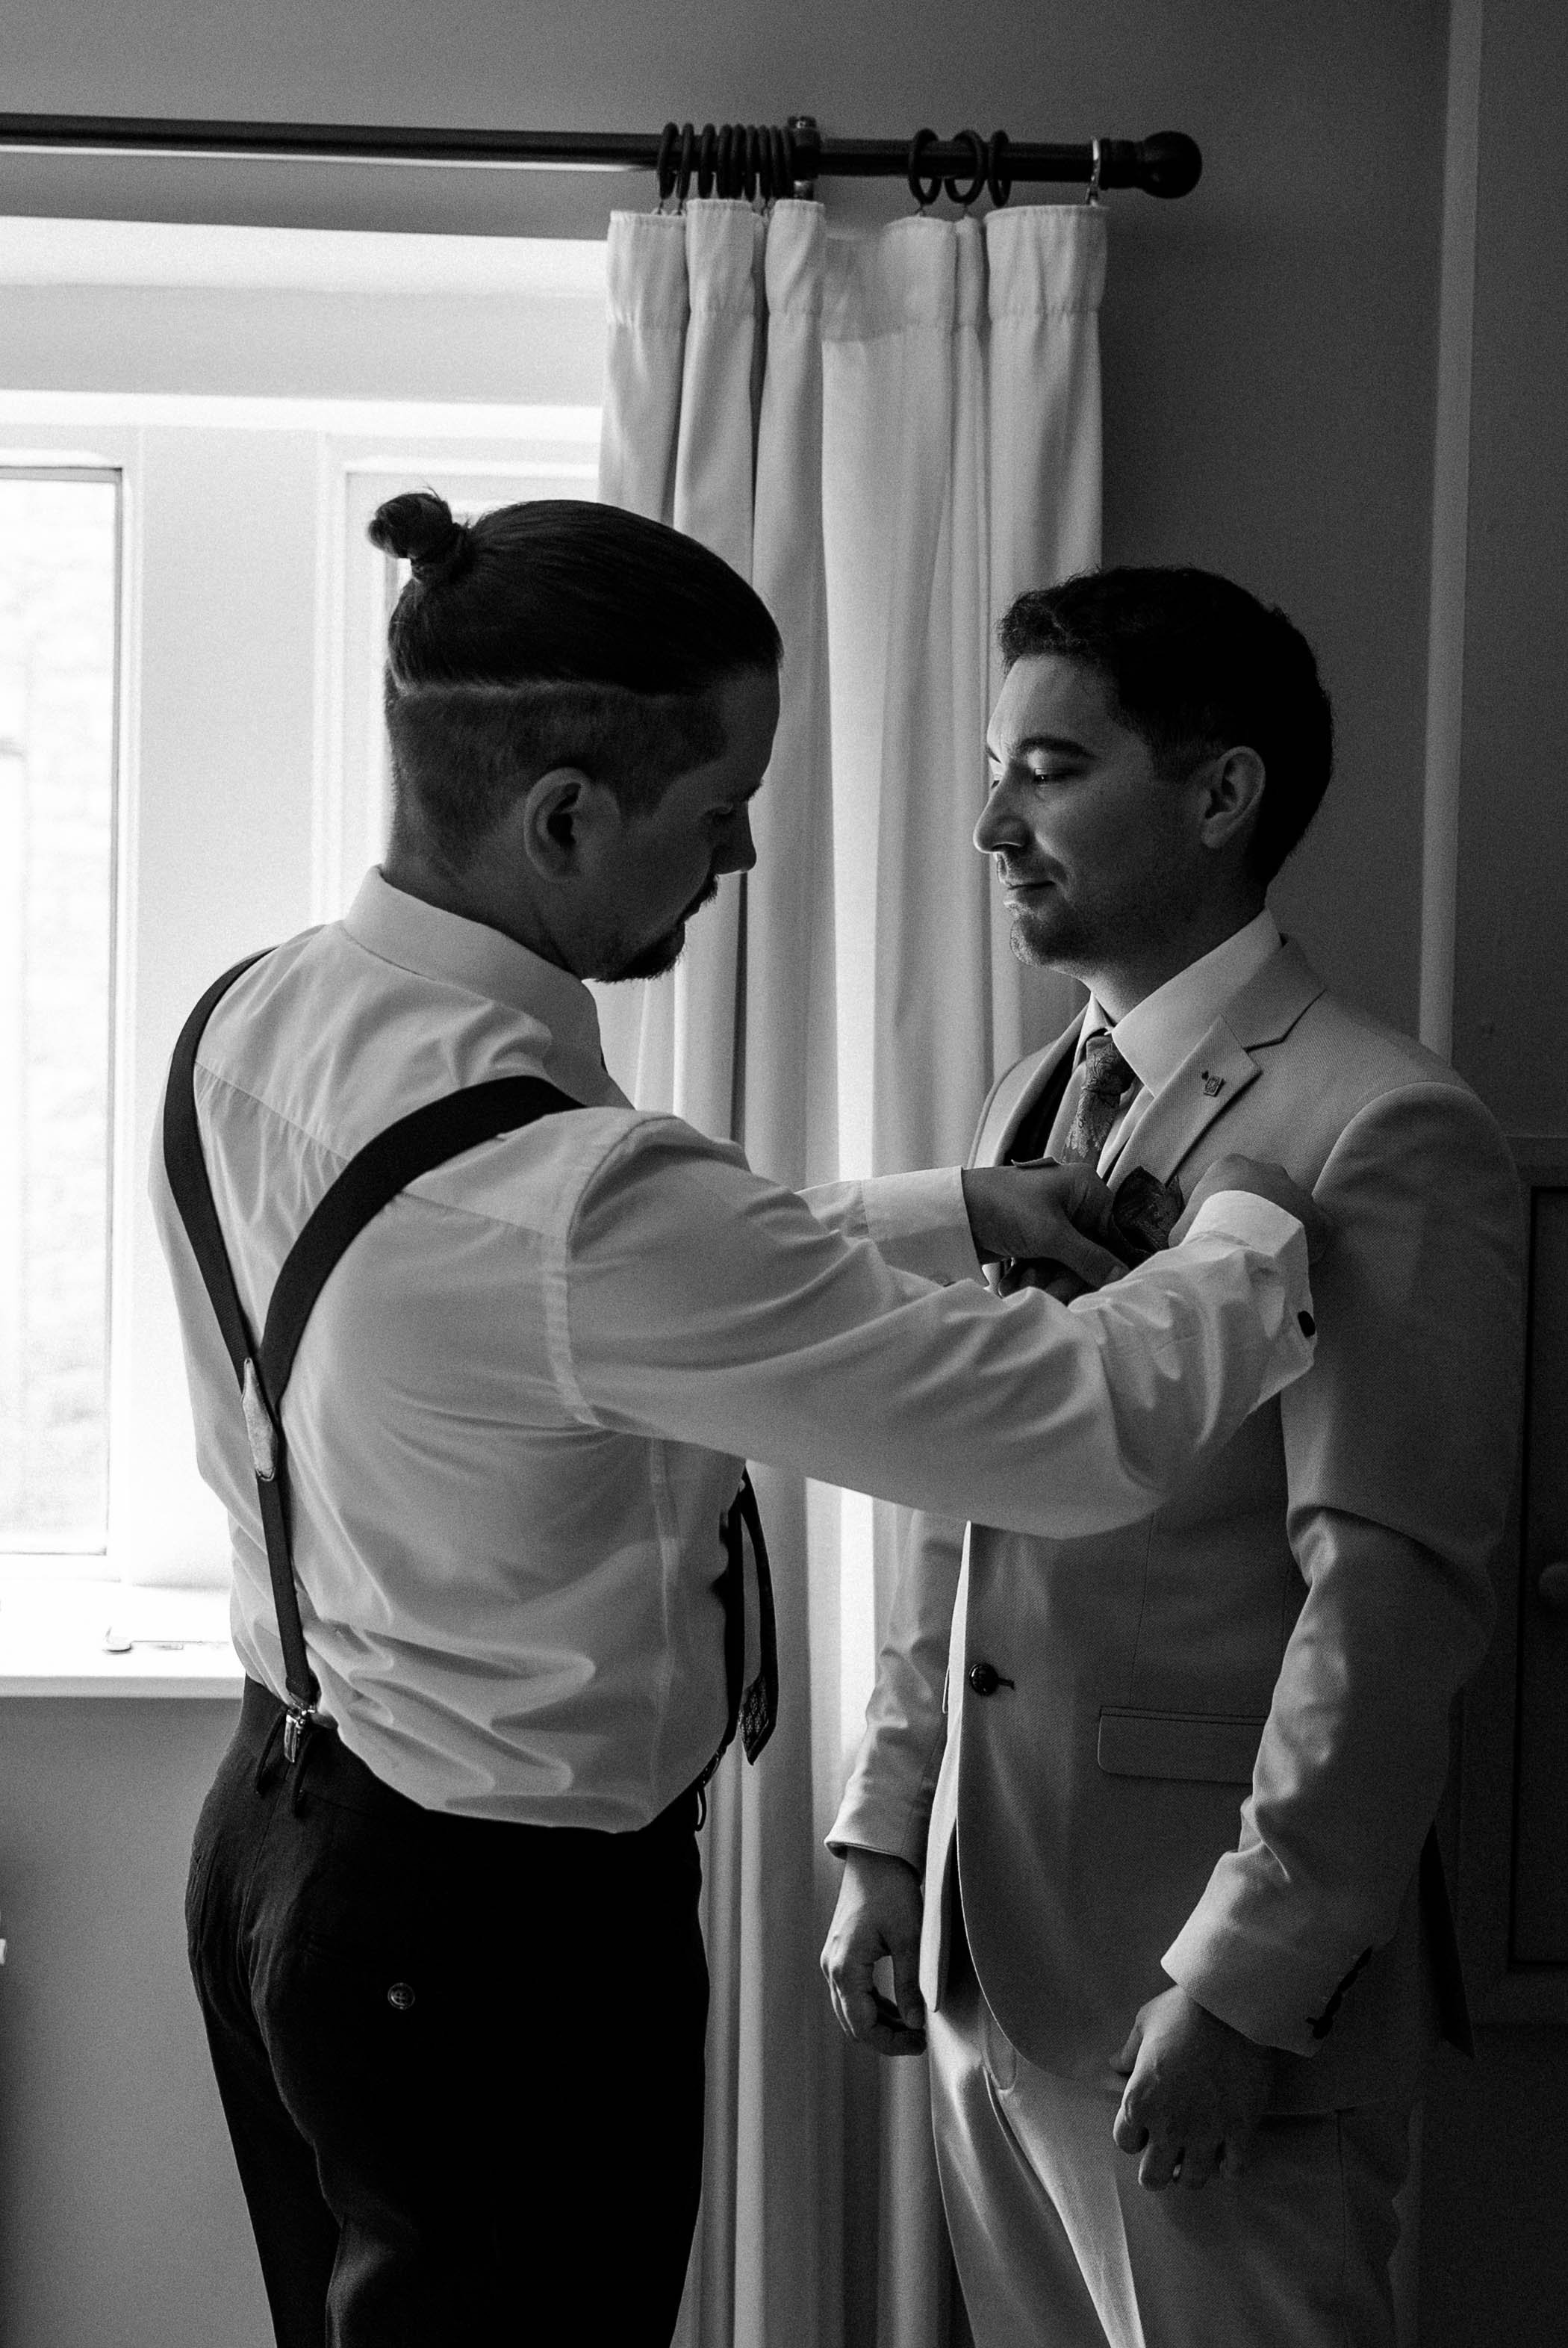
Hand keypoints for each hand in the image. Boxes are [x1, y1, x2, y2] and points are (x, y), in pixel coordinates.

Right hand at [820, 1849, 927, 2055]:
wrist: (875, 1858)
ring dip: (879, 2023)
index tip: (921, 2044)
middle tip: (919, 2040)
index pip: (863, 2026)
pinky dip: (873, 2006)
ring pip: (851, 2011)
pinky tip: (898, 2007)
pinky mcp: (839, 1955)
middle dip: (885, 2037)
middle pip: (853, 2024)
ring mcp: (832, 1962)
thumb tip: (915, 2024)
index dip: (891, 2043)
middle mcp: (832, 1969)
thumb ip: (909, 1984)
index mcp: (845, 1968)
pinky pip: (853, 1994)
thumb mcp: (908, 1938)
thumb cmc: (893, 1892)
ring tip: (913, 2027)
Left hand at [961, 1161, 1129, 1289]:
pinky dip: (1031, 1277)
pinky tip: (1013, 1280)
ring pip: (1067, 1265)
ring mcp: (1053, 1224)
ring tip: (1021, 1281)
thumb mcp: (1050, 1234)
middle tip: (1051, 1293)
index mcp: (1086, 1190)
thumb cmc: (1002, 1206)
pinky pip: (1047, 1267)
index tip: (1100, 1287)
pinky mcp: (1035, 1240)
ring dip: (1045, 1279)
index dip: (1108, 1263)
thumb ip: (1090, 1258)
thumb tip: (1123, 1276)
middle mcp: (1074, 1204)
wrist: (951, 1212)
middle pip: (1091, 1254)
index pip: (1115, 1232)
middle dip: (1066, 1276)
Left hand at [1109, 1984, 1276, 2189]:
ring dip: (1192, 2169)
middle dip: (1157, 2169)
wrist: (1233, 2006)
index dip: (1134, 2135)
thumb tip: (1114, 2064)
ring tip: (1197, 2152)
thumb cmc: (1182, 2010)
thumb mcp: (1145, 2023)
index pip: (1125, 2143)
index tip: (1145, 2126)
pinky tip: (1227, 2149)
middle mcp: (1169, 2126)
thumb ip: (1128, 2052)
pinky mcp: (1240, 2131)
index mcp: (1140, 2101)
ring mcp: (1206, 2132)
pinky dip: (1229, 2165)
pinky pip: (1233, 2169)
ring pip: (1193, 2180)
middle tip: (1168, 2153)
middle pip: (1153, 2177)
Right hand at [1172, 1153, 1331, 1263]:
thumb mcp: (1182, 1229)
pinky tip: (1291, 1262)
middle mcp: (1268, 1171)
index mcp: (1231, 1166)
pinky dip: (1306, 1245)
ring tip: (1268, 1255)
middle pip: (1264, 1192)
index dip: (1226, 1211)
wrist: (1240, 1242)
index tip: (1223, 1233)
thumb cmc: (1204, 1230)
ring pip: (1291, 1210)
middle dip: (1258, 1215)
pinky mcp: (1318, 1217)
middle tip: (1247, 1243)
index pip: (1230, 1183)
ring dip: (1282, 1228)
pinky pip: (1315, 1231)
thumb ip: (1188, 1230)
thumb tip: (1186, 1245)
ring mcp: (1297, 1192)